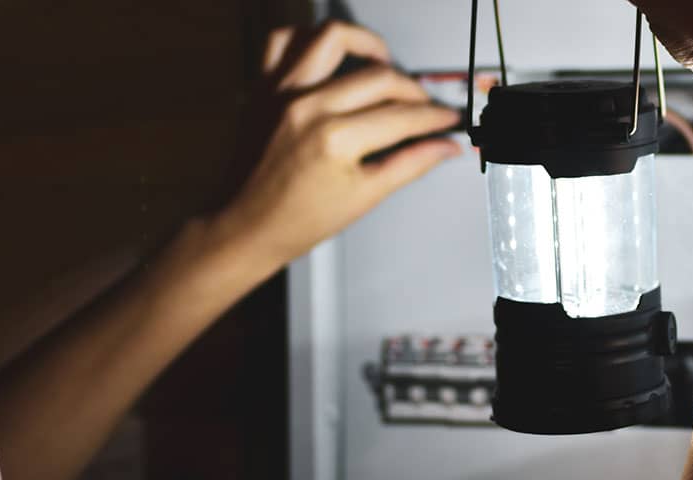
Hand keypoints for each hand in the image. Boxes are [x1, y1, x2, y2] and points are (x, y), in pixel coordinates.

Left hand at [216, 21, 461, 266]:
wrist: (245, 227)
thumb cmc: (294, 222)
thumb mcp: (364, 197)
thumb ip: (410, 165)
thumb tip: (445, 147)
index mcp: (334, 139)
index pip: (403, 116)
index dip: (435, 117)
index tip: (448, 119)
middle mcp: (307, 107)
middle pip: (379, 77)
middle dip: (413, 90)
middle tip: (423, 106)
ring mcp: (282, 92)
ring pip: (334, 38)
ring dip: (367, 45)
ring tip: (382, 63)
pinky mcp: (263, 88)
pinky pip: (284, 40)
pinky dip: (310, 39)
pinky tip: (331, 55)